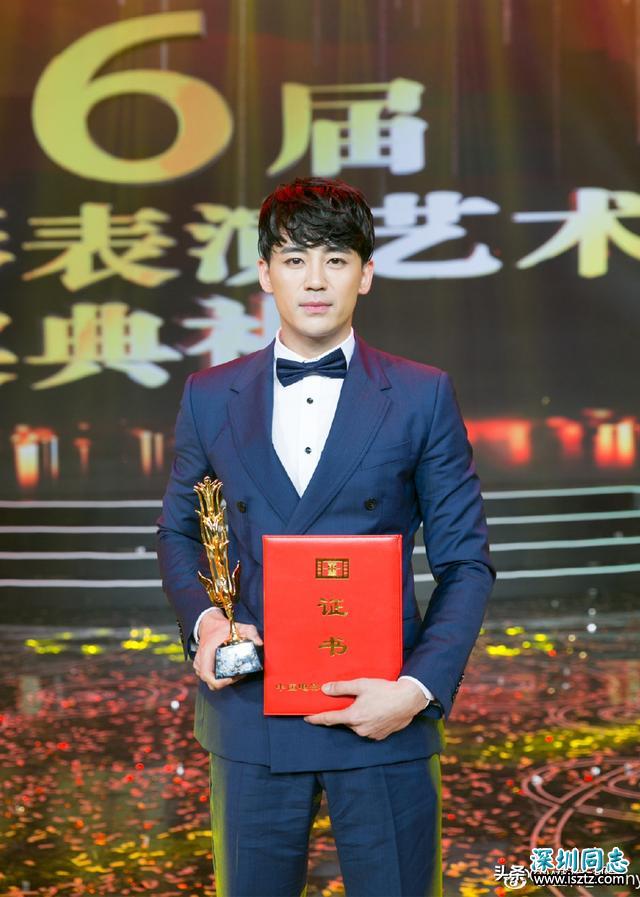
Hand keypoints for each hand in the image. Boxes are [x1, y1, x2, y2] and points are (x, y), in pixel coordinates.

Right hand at [193, 610, 262, 691]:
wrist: (209, 624)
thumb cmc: (222, 627)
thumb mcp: (238, 627)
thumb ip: (251, 632)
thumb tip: (260, 643)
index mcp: (206, 653)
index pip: (207, 675)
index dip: (220, 682)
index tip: (232, 678)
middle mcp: (200, 662)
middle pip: (210, 683)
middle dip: (225, 683)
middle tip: (238, 675)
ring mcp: (198, 665)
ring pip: (210, 682)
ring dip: (222, 682)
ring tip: (235, 674)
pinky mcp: (200, 667)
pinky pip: (209, 678)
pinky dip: (218, 678)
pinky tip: (228, 672)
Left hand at [303, 677, 428, 740]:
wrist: (408, 700)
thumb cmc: (385, 691)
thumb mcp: (361, 685)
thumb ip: (341, 687)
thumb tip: (325, 689)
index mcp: (353, 716)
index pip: (329, 719)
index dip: (317, 719)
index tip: (307, 719)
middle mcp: (360, 729)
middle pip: (344, 722)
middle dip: (343, 713)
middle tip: (349, 701)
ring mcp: (371, 734)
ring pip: (356, 726)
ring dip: (356, 717)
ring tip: (366, 704)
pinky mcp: (380, 736)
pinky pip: (367, 729)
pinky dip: (367, 722)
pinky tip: (374, 711)